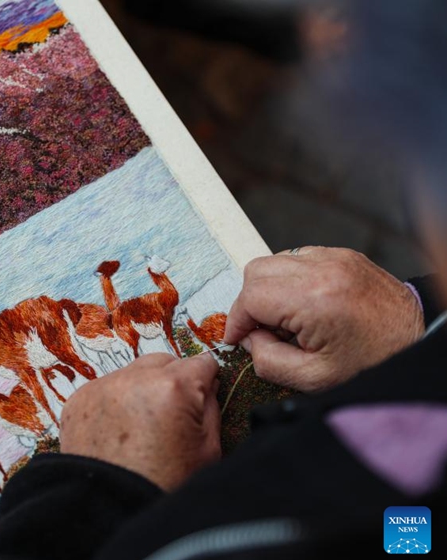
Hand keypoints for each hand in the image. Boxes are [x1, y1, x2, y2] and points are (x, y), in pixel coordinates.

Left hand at [60, 353, 220, 491]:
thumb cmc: (163, 484)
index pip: (201, 362)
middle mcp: (134, 378)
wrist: (109, 509)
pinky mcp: (79, 398)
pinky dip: (115, 403)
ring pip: (134, 373)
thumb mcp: (208, 450)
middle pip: (165, 362)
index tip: (201, 397)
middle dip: (173, 381)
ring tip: (142, 428)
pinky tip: (118, 433)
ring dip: (142, 390)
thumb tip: (207, 382)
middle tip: (171, 417)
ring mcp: (103, 386)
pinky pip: (106, 388)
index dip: (205, 381)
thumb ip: (211, 406)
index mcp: (173, 387)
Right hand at [225, 247, 424, 391]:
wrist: (419, 342)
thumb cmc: (372, 363)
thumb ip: (267, 360)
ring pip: (274, 260)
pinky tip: (304, 305)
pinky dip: (290, 279)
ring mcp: (335, 257)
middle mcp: (323, 269)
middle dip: (249, 302)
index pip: (250, 297)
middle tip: (261, 329)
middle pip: (256, 272)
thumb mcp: (312, 378)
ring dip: (269, 289)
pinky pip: (298, 258)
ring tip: (286, 318)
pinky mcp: (344, 255)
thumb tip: (249, 339)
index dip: (236, 320)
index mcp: (315, 300)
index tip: (236, 338)